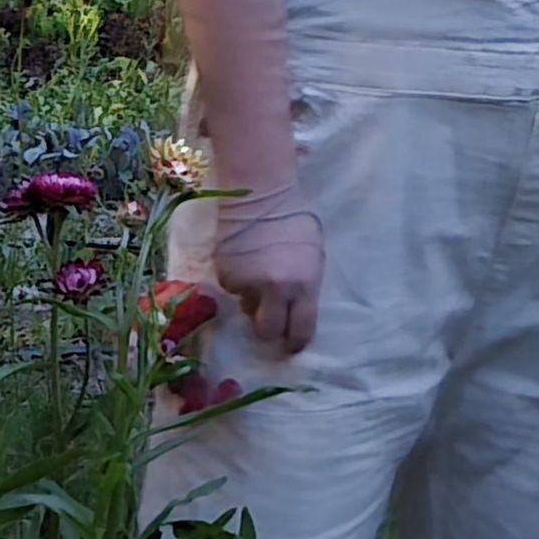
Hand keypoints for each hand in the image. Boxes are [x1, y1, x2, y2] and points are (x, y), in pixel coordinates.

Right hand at [207, 192, 324, 355]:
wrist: (259, 193)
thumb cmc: (294, 220)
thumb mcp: (313, 254)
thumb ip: (306, 285)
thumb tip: (297, 310)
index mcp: (304, 284)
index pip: (301, 330)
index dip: (296, 342)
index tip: (292, 345)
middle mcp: (275, 289)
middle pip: (268, 332)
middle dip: (270, 330)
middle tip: (270, 321)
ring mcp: (247, 283)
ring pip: (247, 310)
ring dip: (253, 301)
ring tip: (258, 275)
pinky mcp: (225, 276)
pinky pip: (233, 291)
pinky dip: (238, 282)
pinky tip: (244, 261)